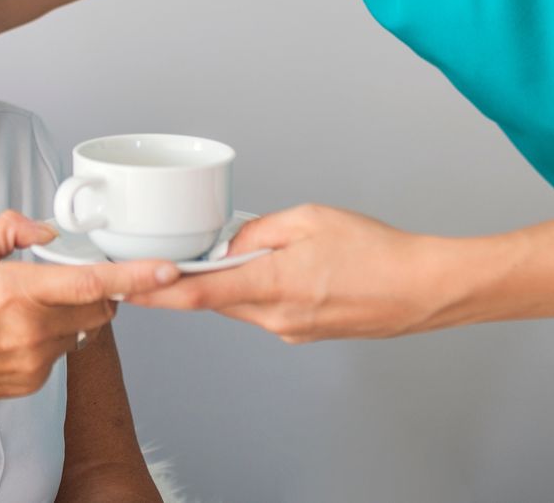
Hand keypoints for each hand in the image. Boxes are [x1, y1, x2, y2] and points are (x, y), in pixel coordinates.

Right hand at [0, 211, 179, 422]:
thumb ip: (7, 233)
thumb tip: (44, 229)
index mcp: (18, 292)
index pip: (94, 283)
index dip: (137, 276)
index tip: (168, 269)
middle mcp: (34, 330)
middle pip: (102, 307)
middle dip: (101, 289)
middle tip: (70, 276)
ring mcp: (36, 361)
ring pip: (83, 330)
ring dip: (73, 314)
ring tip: (28, 308)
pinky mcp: (33, 382)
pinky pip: (61, 353)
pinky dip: (52, 338)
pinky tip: (14, 333)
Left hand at [125, 204, 462, 343]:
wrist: (420, 289)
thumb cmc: (376, 251)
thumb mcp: (310, 219)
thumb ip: (259, 231)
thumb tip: (229, 244)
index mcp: (274, 285)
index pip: (200, 294)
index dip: (160, 293)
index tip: (132, 287)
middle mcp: (277, 317)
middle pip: (216, 299)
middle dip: (199, 278)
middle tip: (191, 252)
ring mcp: (291, 331)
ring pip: (242, 304)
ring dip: (236, 281)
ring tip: (266, 253)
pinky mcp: (304, 334)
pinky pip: (267, 311)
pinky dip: (264, 290)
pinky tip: (292, 270)